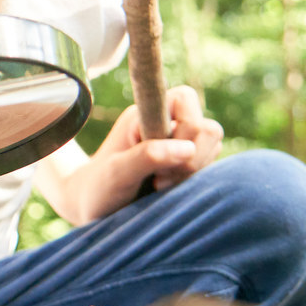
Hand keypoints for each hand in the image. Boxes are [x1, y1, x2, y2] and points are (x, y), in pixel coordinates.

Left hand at [63, 85, 223, 222]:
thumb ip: (147, 156)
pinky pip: (210, 168)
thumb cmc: (98, 187)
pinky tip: (168, 191)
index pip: (186, 99)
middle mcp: (168, 123)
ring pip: (213, 149)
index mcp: (148, 112)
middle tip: (160, 180)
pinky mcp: (187, 164)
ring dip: (192, 173)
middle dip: (191, 159)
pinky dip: (194, 182)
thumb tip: (187, 149)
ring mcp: (180, 144)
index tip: (158, 160)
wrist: (91, 206)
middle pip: (209, 129)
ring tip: (160, 186)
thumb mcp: (115, 173)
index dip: (184, 130)